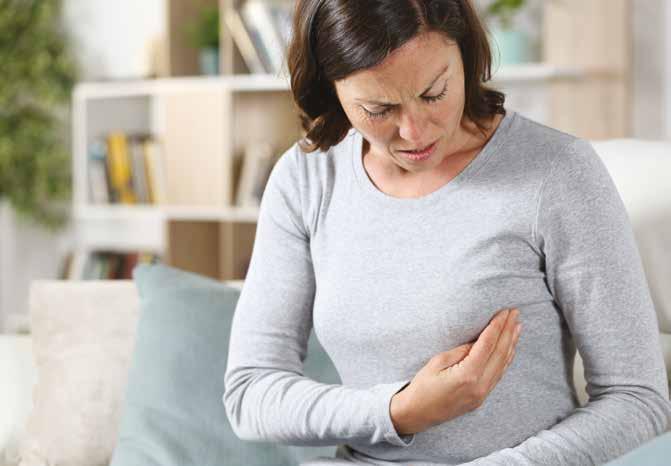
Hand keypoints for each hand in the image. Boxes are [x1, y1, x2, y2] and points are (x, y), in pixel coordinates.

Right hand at [390, 308, 521, 434]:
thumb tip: (479, 341)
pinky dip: (505, 359)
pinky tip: (509, 348)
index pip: (488, 345)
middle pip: (500, 353)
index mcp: (467, 375)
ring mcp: (482, 394)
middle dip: (509, 331)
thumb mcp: (437, 362)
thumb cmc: (422, 387)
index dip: (497, 326)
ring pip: (503, 365)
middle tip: (515, 313)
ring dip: (511, 344)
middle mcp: (480, 386)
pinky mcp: (481, 398)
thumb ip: (461, 351)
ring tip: (517, 326)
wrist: (417, 414)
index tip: (505, 311)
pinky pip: (498, 374)